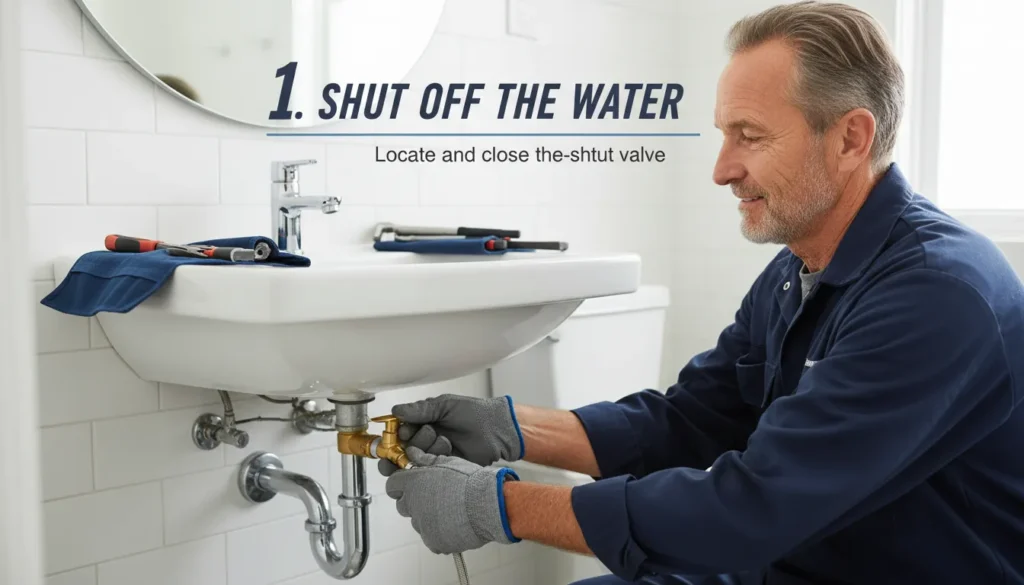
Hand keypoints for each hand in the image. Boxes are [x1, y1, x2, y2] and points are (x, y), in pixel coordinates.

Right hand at [378, 394, 524, 475]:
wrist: (497, 430)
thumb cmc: (474, 413)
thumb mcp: (445, 406)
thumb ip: (420, 409)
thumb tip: (396, 411)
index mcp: (422, 422)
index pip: (397, 432)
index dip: (396, 435)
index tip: (404, 433)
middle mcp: (424, 440)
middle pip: (401, 450)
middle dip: (409, 445)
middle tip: (425, 436)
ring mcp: (433, 455)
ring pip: (414, 461)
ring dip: (426, 451)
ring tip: (445, 440)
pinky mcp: (443, 468)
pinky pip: (429, 470)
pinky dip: (435, 461)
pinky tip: (448, 451)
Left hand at [385, 446, 520, 554]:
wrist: (488, 505)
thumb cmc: (471, 482)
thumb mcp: (448, 462)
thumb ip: (426, 459)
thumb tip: (413, 453)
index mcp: (413, 483)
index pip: (392, 485)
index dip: (401, 484)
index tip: (410, 485)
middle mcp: (413, 504)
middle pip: (403, 505)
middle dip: (413, 501)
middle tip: (434, 497)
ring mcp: (422, 525)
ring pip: (418, 521)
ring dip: (427, 517)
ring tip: (450, 510)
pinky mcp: (433, 541)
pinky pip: (431, 537)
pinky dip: (439, 533)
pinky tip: (454, 524)